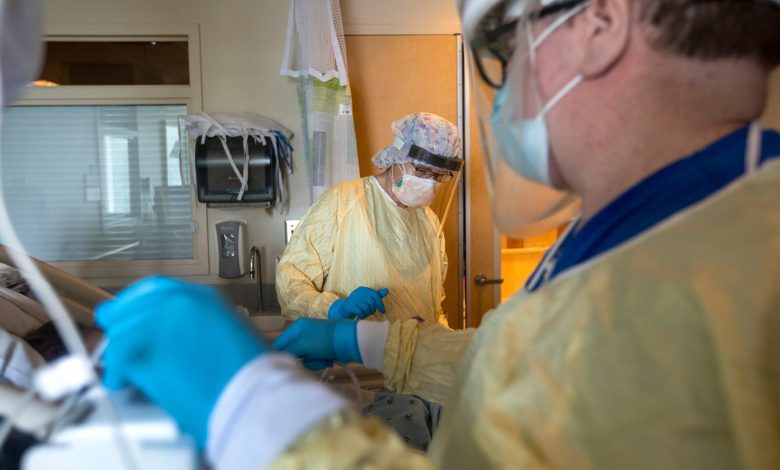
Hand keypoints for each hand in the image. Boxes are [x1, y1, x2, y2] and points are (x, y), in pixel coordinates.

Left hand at [96, 276, 266, 447]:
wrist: (253, 395)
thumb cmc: (252, 375)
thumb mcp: (233, 333)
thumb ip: (201, 326)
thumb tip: (178, 337)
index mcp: (204, 297)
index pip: (156, 290)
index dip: (135, 303)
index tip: (126, 315)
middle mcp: (181, 301)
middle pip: (131, 305)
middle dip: (120, 327)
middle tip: (118, 349)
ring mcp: (162, 320)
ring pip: (121, 330)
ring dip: (120, 355)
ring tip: (125, 374)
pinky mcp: (148, 346)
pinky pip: (118, 356)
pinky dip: (116, 372)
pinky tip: (121, 381)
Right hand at [272, 318, 360, 369]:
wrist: (349, 342)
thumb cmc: (323, 340)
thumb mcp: (303, 344)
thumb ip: (288, 351)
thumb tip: (275, 357)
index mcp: (296, 327)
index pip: (279, 343)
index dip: (278, 354)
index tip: (279, 365)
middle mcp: (302, 333)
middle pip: (292, 353)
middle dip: (302, 359)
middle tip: (309, 358)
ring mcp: (312, 341)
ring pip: (303, 359)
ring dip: (312, 362)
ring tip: (322, 359)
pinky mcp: (321, 349)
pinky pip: (314, 360)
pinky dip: (320, 362)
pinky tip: (327, 360)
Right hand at [328, 287, 388, 319]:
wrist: (344, 309)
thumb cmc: (359, 304)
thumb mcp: (368, 298)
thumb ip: (377, 295)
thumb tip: (387, 290)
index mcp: (363, 289)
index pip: (375, 295)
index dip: (380, 304)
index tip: (383, 311)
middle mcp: (358, 292)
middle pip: (371, 302)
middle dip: (372, 310)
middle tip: (370, 313)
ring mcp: (353, 299)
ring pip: (366, 308)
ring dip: (367, 313)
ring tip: (364, 314)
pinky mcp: (349, 306)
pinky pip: (360, 312)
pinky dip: (362, 315)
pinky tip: (361, 316)